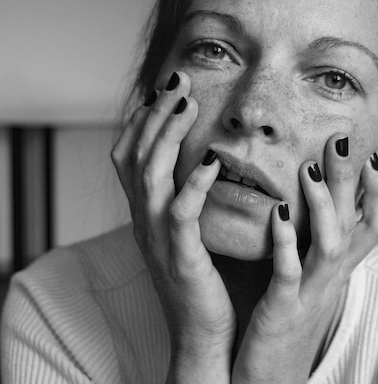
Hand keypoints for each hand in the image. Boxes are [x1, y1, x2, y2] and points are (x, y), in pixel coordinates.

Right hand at [111, 72, 234, 382]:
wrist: (204, 333)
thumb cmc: (203, 276)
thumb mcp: (186, 229)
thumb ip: (185, 195)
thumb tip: (200, 158)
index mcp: (146, 212)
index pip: (129, 155)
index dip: (142, 119)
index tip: (165, 89)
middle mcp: (145, 220)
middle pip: (137, 154)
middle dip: (156, 113)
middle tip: (179, 81)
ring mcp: (159, 238)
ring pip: (151, 175)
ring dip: (168, 134)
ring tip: (190, 104)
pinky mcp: (182, 256)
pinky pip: (181, 213)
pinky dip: (194, 182)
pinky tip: (212, 159)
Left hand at [232, 134, 377, 383]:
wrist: (272, 377)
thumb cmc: (292, 315)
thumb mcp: (317, 276)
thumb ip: (324, 240)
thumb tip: (331, 202)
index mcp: (340, 268)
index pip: (374, 225)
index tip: (375, 154)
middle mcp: (333, 278)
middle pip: (353, 223)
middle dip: (351, 181)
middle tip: (342, 140)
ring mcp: (311, 294)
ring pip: (329, 245)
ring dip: (322, 205)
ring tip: (308, 168)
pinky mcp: (284, 309)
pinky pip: (290, 273)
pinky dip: (287, 243)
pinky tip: (277, 214)